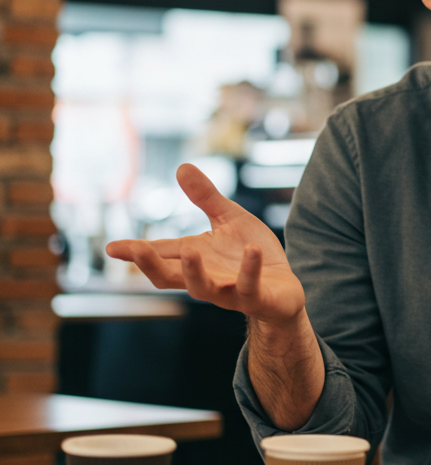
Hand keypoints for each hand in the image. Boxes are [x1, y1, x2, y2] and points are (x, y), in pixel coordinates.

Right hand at [107, 163, 305, 323]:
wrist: (284, 289)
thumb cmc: (250, 254)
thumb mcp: (229, 219)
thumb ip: (205, 197)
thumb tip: (181, 166)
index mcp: (196, 258)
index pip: (161, 254)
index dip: (136, 252)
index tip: (111, 247)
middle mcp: (206, 278)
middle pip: (170, 277)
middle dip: (152, 265)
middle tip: (136, 251)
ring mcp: (230, 291)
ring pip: (204, 288)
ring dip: (195, 271)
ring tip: (190, 250)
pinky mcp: (257, 298)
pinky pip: (250, 287)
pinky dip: (250, 269)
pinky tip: (251, 250)